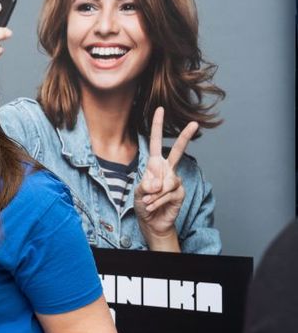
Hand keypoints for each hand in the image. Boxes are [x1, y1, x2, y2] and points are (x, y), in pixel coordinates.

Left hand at [135, 106, 197, 250]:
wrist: (152, 222)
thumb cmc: (143, 204)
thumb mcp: (138, 193)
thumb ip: (146, 186)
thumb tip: (157, 184)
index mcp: (154, 165)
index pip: (156, 142)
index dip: (157, 127)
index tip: (160, 109)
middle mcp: (167, 169)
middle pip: (178, 151)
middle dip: (186, 137)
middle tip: (194, 123)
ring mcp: (175, 180)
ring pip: (166, 182)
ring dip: (153, 195)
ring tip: (148, 202)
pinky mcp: (180, 192)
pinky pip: (168, 194)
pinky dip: (157, 202)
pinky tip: (153, 206)